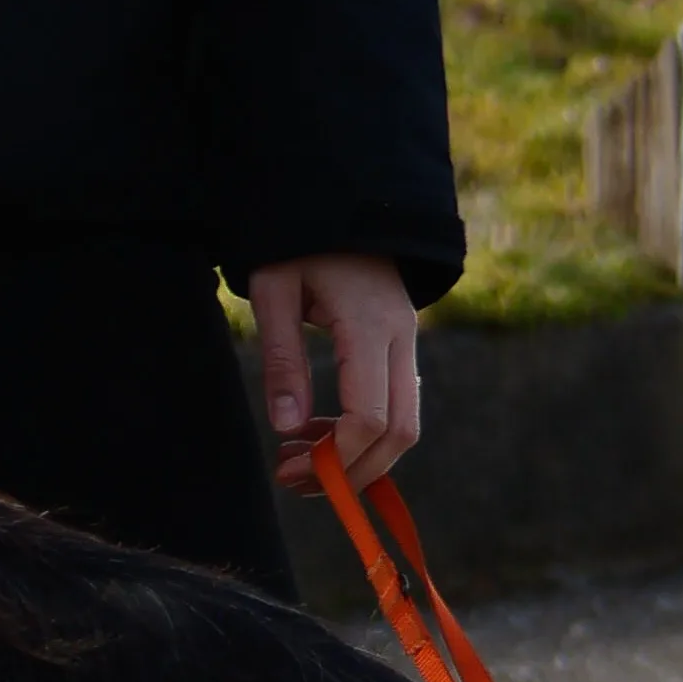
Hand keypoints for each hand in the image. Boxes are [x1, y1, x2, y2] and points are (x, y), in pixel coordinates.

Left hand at [249, 251, 421, 489]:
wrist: (340, 199)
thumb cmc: (297, 242)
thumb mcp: (274, 291)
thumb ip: (282, 359)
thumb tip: (288, 428)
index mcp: (369, 325)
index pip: (369, 417)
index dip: (335, 457)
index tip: (290, 470)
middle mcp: (402, 338)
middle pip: (400, 433)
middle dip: (352, 472)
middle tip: (296, 482)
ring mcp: (408, 342)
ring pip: (406, 425)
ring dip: (360, 457)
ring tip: (301, 464)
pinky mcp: (402, 345)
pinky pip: (398, 404)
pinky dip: (365, 433)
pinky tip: (320, 433)